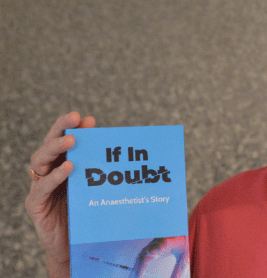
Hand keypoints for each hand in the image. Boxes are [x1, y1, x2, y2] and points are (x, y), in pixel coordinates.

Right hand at [25, 111, 95, 277]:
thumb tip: (133, 155)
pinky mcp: (35, 204)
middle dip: (61, 128)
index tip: (88, 119)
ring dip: (55, 147)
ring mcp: (40, 186)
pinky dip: (54, 176)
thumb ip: (108, 172)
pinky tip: (68, 168)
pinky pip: (41, 187)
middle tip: (75, 118)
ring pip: (39, 160)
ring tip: (72, 139)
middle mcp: (49, 172)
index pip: (66, 140)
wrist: (76, 246)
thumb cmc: (90, 214)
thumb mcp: (100, 188)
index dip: (74, 127)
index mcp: (64, 164)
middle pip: (49, 144)